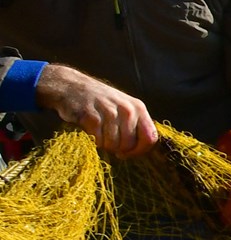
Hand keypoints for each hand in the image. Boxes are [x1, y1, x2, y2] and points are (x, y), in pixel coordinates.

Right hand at [35, 64, 157, 155]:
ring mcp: (109, 112)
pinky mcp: (91, 117)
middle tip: (109, 143)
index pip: (150, 138)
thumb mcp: (124, 107)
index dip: (140, 151)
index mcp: (138, 108)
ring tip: (99, 135)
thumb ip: (135, 125)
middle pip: (130, 144)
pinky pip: (98, 141)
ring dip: (105, 145)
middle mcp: (127, 109)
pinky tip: (90, 132)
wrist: (70, 86)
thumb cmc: (100, 102)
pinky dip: (94, 141)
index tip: (127, 153)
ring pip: (114, 145)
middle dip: (119, 150)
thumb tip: (141, 150)